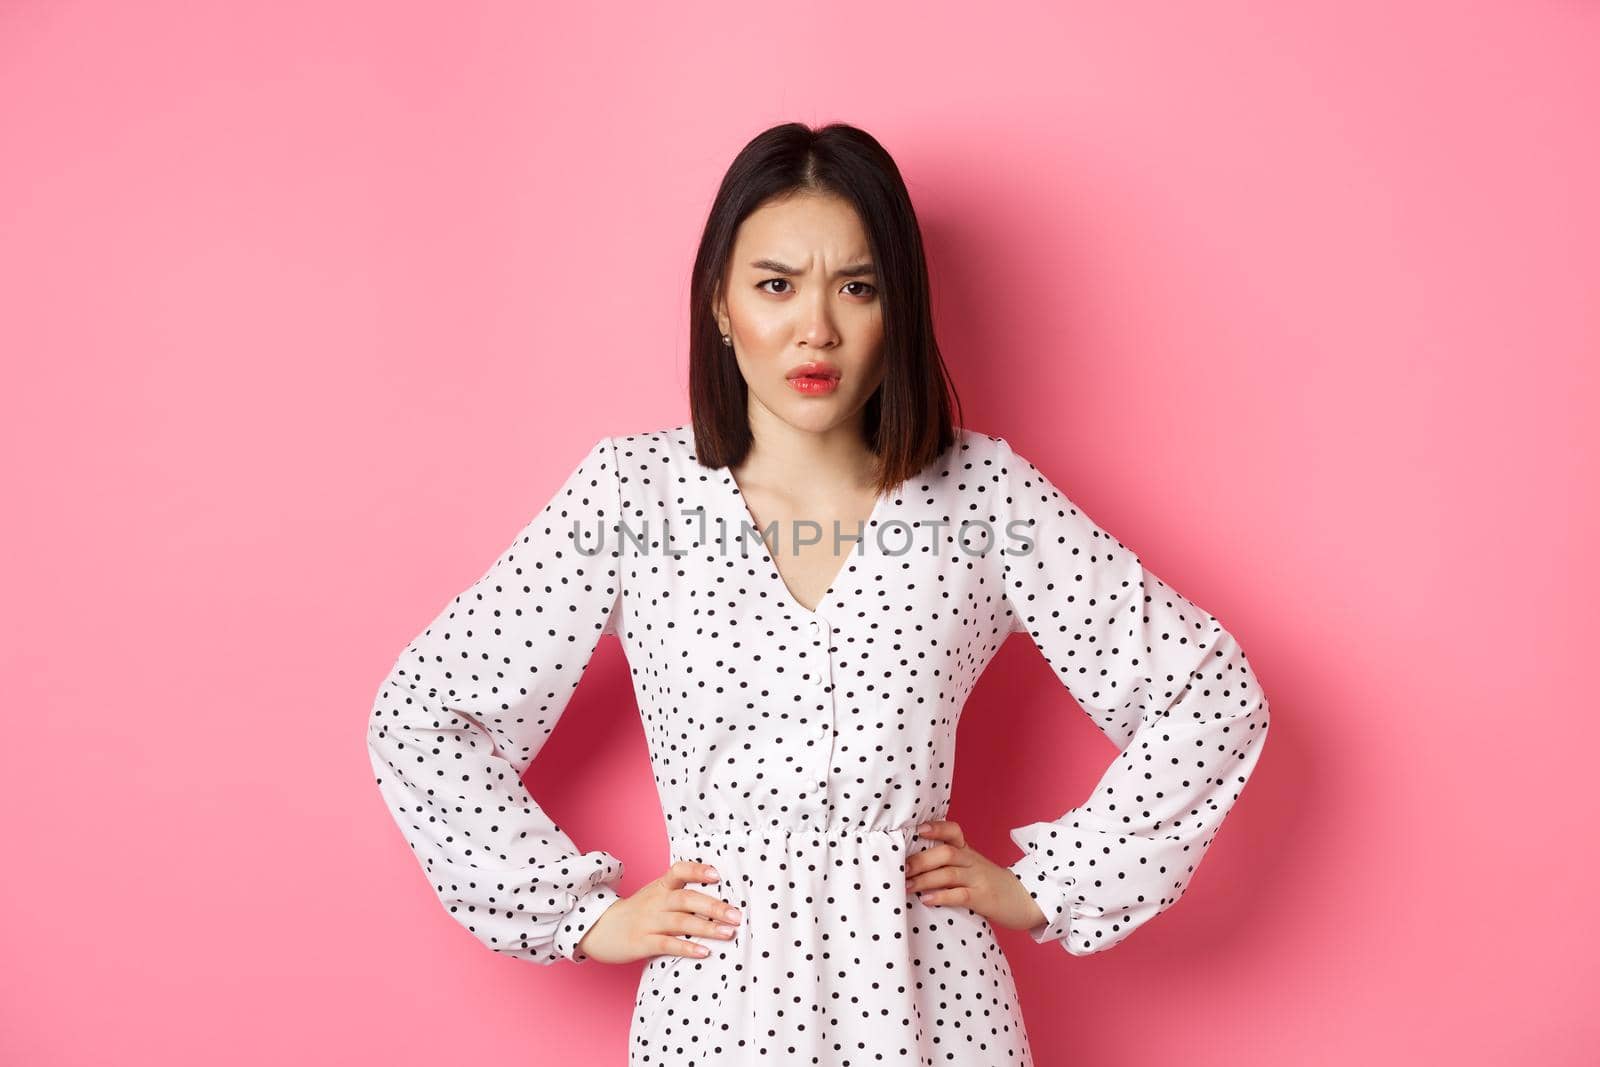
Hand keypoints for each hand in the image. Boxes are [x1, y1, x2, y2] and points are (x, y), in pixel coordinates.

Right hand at [575, 860, 741, 963]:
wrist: (599, 928)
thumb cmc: (637, 912)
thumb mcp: (655, 895)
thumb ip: (680, 894)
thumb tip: (720, 901)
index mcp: (660, 886)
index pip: (679, 871)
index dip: (698, 871)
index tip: (717, 876)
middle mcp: (656, 901)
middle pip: (687, 899)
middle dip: (714, 907)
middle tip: (737, 915)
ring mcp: (648, 922)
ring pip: (680, 921)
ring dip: (707, 928)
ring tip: (729, 933)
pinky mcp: (641, 942)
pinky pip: (667, 944)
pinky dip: (687, 947)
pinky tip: (704, 952)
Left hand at [904, 820, 1047, 931]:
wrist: (1025, 899)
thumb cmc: (990, 884)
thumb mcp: (972, 867)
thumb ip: (949, 864)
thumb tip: (911, 866)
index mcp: (968, 852)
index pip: (953, 832)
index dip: (937, 828)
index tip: (918, 829)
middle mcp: (973, 861)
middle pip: (946, 853)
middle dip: (920, 860)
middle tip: (901, 868)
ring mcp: (979, 879)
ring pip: (949, 873)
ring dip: (924, 879)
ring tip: (906, 885)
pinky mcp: (983, 898)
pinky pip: (960, 895)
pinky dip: (941, 896)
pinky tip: (926, 900)